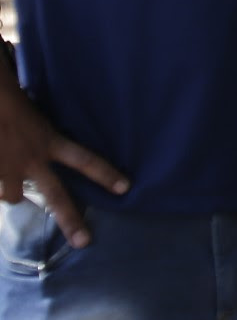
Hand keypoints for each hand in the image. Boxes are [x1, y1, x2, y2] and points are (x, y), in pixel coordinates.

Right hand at [0, 80, 127, 247]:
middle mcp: (31, 160)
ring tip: (11, 189)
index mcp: (48, 140)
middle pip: (56, 196)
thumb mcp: (33, 105)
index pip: (84, 159)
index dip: (105, 174)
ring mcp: (6, 170)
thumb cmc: (6, 93)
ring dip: (12, 194)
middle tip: (83, 243)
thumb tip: (49, 124)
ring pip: (13, 197)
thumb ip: (43, 124)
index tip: (126, 188)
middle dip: (70, 221)